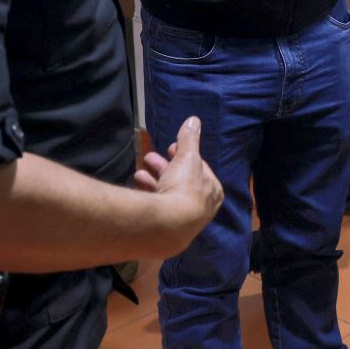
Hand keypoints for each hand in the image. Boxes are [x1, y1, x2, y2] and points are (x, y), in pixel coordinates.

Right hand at [135, 117, 221, 254]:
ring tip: (139, 171)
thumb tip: (193, 120)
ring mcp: (183, 221)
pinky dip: (147, 194)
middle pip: (181, 182)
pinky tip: (137, 186)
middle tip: (150, 157)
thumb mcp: (187, 156)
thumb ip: (189, 139)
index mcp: (212, 191)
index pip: (199, 169)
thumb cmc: (185, 187)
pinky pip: (157, 207)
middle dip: (164, 167)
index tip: (170, 148)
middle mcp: (201, 208)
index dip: (184, 156)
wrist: (169, 225)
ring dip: (153, 180)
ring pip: (167, 195)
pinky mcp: (165, 229)